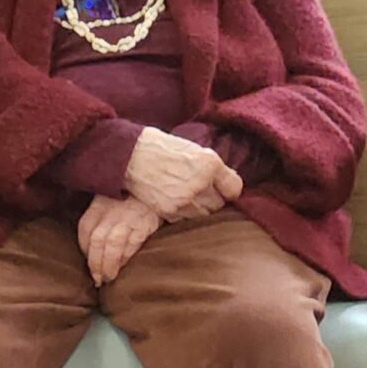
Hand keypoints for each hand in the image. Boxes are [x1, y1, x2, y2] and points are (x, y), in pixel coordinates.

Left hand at [78, 194, 161, 284]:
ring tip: (108, 278)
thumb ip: (99, 218)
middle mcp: (112, 211)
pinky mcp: (145, 225)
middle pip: (97, 240)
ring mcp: (129, 218)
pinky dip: (125, 259)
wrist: (156, 189)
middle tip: (97, 278)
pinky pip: (132, 245)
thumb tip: (90, 248)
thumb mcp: (110, 200)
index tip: (88, 260)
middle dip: (95, 263)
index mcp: (100, 204)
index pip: (85, 228)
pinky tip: (123, 267)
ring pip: (113, 245)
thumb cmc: (130, 199)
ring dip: (109, 265)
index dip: (84, 248)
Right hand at [124, 128, 242, 221]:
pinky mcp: (170, 211)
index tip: (222, 187)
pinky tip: (172, 198)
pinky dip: (182, 212)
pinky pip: (185, 219)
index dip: (228, 189)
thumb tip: (229, 183)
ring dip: (197, 207)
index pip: (235, 189)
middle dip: (212, 198)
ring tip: (184, 194)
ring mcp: (185, 200)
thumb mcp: (194, 149)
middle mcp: (201, 183)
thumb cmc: (162, 149)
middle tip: (198, 189)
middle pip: (218, 204)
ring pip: (203, 214)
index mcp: (210, 164)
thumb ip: (213, 167)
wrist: (131, 156)